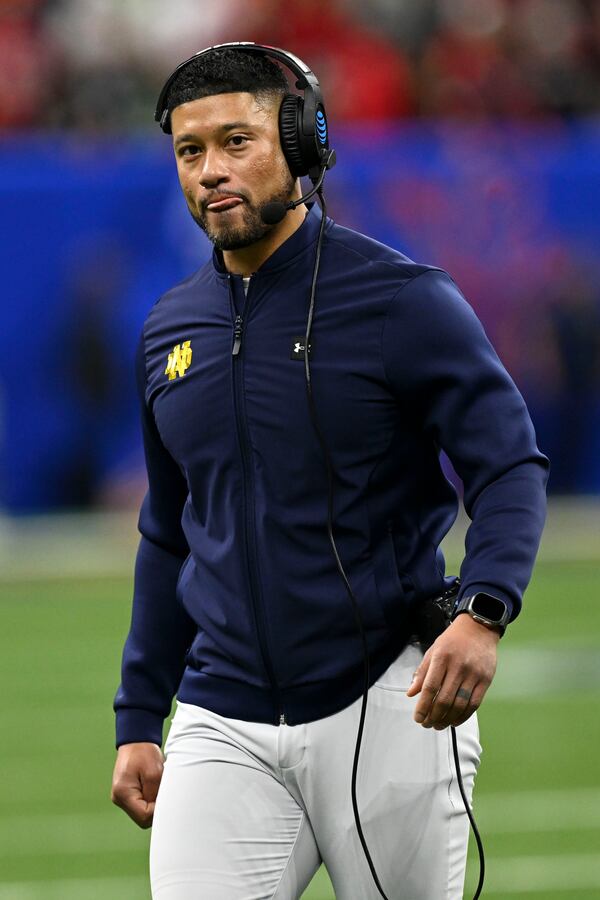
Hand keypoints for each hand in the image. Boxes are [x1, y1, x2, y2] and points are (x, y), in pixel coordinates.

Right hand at [111, 742, 163, 827]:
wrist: (136, 740)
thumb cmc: (144, 752)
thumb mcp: (154, 773)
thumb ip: (156, 795)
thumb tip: (160, 811)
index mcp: (123, 793)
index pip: (144, 816)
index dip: (158, 811)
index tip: (167, 797)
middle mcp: (119, 798)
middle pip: (142, 818)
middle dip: (156, 808)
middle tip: (165, 792)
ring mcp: (121, 798)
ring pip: (142, 812)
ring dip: (153, 803)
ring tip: (158, 787)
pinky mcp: (126, 794)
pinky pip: (141, 804)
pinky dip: (150, 798)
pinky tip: (154, 787)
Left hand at [406, 613, 499, 729]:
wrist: (478, 628)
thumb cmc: (452, 641)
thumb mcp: (433, 651)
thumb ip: (422, 672)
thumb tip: (410, 693)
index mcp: (441, 658)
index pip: (430, 688)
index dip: (423, 706)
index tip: (418, 718)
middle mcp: (458, 666)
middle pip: (444, 699)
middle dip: (433, 716)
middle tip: (427, 724)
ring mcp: (473, 674)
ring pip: (459, 704)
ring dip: (447, 720)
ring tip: (438, 725)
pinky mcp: (486, 680)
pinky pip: (474, 704)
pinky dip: (463, 716)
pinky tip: (454, 721)